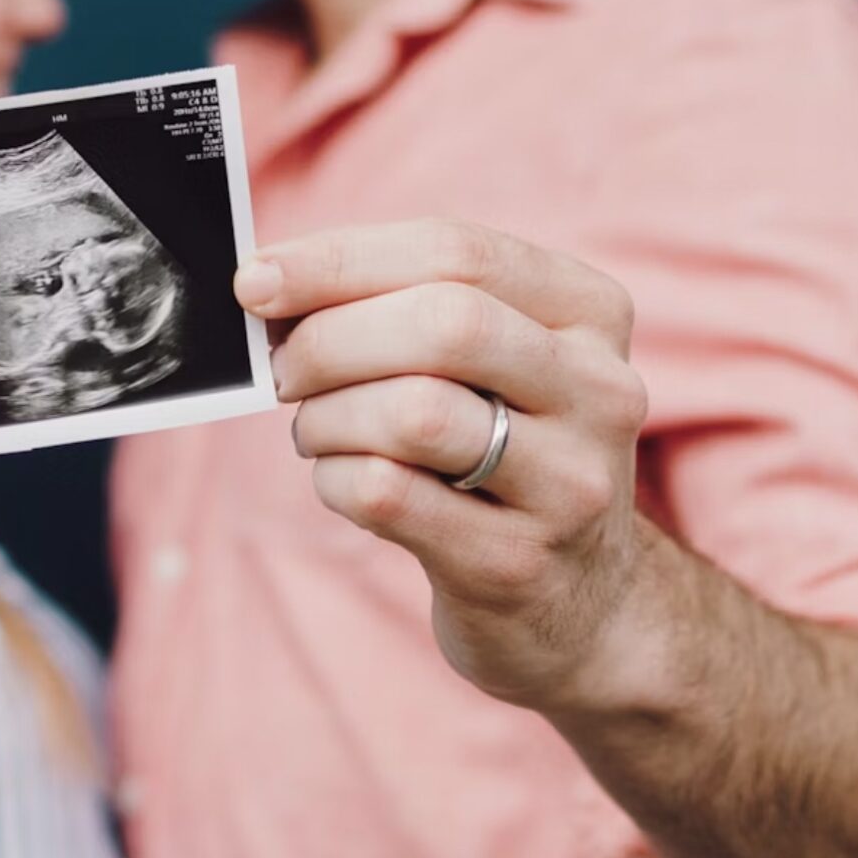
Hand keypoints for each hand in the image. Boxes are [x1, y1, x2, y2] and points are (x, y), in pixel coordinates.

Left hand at [238, 219, 655, 710]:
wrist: (580, 605)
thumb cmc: (502, 454)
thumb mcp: (491, 365)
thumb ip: (402, 306)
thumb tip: (270, 282)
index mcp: (591, 314)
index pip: (456, 252)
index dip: (340, 260)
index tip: (258, 279)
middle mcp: (600, 391)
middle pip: (444, 325)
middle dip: (331, 339)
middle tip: (282, 370)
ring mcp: (569, 484)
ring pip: (414, 413)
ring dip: (328, 416)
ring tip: (316, 430)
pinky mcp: (516, 562)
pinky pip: (389, 495)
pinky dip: (334, 478)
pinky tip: (340, 480)